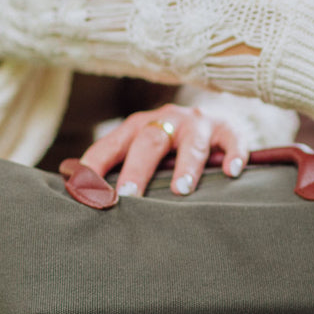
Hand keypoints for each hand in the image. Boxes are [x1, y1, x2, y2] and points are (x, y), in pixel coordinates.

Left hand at [77, 104, 245, 196]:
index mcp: (137, 127)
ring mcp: (198, 124)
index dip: (96, 166)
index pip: (111, 145)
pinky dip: (233, 154)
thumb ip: (118, 168)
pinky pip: (233, 140)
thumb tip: (79, 193)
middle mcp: (166, 121)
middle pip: (148, 141)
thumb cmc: (170, 146)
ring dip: (186, 166)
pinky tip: (231, 172)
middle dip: (138, 169)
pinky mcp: (228, 129)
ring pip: (191, 143)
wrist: (215, 118)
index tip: (84, 191)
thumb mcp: (142, 150)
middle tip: (128, 196)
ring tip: (181, 191)